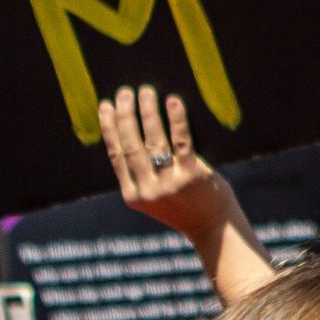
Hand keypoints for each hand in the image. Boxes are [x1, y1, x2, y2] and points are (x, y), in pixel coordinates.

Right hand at [100, 85, 237, 239]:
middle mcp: (147, 190)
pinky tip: (173, 101)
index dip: (109, 128)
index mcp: (133, 195)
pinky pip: (181, 141)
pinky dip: (176, 119)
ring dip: (148, 112)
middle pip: (131, 145)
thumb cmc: (184, 205)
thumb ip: (141, 174)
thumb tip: (130, 132)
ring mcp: (169, 183)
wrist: (213, 227)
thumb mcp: (154, 196)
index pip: (116, 155)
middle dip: (126, 115)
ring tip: (146, 91)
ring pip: (153, 141)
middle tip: (125, 91)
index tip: (106, 105)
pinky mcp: (191, 175)